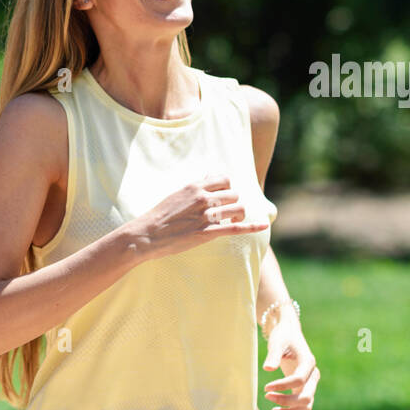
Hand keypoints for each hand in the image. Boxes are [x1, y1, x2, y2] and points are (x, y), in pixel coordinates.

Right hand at [133, 174, 269, 258]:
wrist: (146, 235)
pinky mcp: (207, 233)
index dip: (228, 187)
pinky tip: (263, 226)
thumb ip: (196, 186)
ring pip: (237, 209)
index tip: (224, 196)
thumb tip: (210, 174)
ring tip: (233, 220)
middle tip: (227, 212)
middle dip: (233, 203)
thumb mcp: (177, 194)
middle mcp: (202, 199)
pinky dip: (252, 227)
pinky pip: (235, 228)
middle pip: (234, 194)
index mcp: (194, 187)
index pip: (224, 179)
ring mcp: (205, 216)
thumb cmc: (159, 216)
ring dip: (238, 215)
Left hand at [261, 319, 318, 409]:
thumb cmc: (283, 337)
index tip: (266, 387)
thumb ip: (273, 355)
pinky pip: (302, 405)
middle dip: (287, 401)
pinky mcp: (303, 388)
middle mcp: (312, 374)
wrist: (289, 334)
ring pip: (307, 405)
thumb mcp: (277, 342)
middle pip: (306, 396)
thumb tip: (268, 369)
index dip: (282, 386)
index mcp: (308, 362)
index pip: (298, 379)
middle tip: (267, 396)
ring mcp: (310, 383)